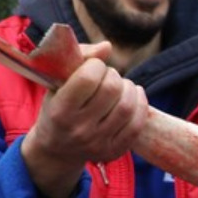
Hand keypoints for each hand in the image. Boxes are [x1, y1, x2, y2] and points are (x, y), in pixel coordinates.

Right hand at [20, 42, 147, 197]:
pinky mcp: (115, 150)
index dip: (95, 65)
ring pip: (128, 105)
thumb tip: (107, 46)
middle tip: (107, 76)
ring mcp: (99, 143)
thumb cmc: (58, 108)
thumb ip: (79, 60)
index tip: (93, 67)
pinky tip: (133, 96)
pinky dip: (140, 103)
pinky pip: (139, 122)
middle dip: (113, 75)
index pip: (88, 79)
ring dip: (129, 87)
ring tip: (120, 86)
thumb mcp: (56, 85)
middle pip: (112, 89)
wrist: (56, 149)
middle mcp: (79, 130)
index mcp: (60, 111)